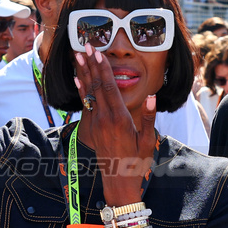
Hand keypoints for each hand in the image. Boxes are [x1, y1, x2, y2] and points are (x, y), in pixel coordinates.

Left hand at [72, 46, 157, 196]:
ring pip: (88, 93)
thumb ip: (148, 118)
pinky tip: (77, 79)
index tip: (97, 52)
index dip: (102, 68)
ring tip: (77, 56)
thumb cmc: (137, 162)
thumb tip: (151, 96)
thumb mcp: (148, 141)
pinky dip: (81, 90)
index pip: (109, 87)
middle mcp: (103, 119)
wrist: (118, 181)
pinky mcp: (91, 129)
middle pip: (96, 85)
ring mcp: (95, 124)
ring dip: (83, 73)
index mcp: (119, 119)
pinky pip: (85, 104)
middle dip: (90, 64)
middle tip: (85, 45)